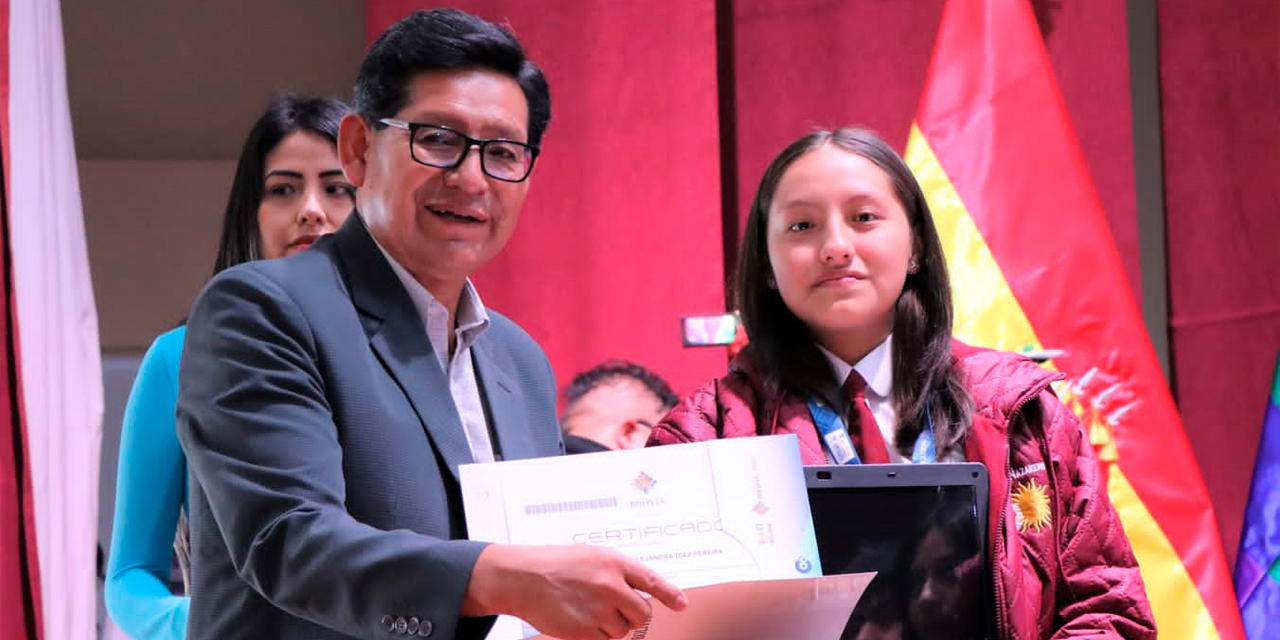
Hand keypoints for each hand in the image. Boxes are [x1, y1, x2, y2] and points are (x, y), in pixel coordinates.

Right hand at [463, 544, 686, 639]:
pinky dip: (596, 635)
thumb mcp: (591, 556)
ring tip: (588, 608)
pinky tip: (580, 619)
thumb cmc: (554, 564)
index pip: (651, 581)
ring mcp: (598, 608)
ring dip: (611, 625)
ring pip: (623, 629)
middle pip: (641, 613)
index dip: (670, 594)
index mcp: (613, 561)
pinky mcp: (585, 630)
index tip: (682, 604)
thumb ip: (618, 572)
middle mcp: (610, 584)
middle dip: (631, 613)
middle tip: (611, 606)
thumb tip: (641, 591)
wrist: (522, 577)